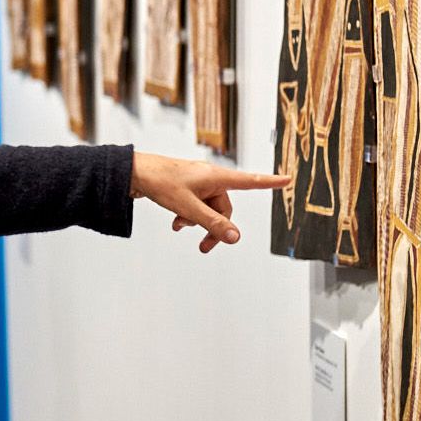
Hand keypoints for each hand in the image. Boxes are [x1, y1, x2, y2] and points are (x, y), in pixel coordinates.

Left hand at [130, 152, 290, 252]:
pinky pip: (195, 205)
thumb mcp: (188, 207)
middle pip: (224, 207)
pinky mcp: (184, 187)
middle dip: (214, 227)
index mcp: (216, 177)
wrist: (132, 172)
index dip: (269, 182)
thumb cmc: (160, 183)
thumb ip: (212, 223)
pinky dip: (187, 215)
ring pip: (207, 208)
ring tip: (179, 226)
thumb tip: (236, 238)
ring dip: (196, 221)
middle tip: (203, 248)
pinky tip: (174, 223)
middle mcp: (209, 177)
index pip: (249, 181)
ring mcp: (196, 182)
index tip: (288, 179)